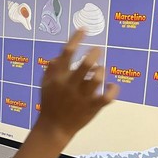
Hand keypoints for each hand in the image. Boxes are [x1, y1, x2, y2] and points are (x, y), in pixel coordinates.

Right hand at [36, 29, 118, 143]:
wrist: (54, 128)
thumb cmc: (50, 103)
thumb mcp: (45, 85)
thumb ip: (51, 70)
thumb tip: (59, 56)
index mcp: (58, 78)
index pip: (67, 53)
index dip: (76, 39)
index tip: (84, 29)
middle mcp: (70, 85)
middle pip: (86, 64)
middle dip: (94, 53)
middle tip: (97, 50)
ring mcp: (82, 97)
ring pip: (97, 79)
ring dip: (100, 71)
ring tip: (99, 71)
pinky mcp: (92, 108)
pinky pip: (108, 96)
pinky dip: (113, 89)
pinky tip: (111, 87)